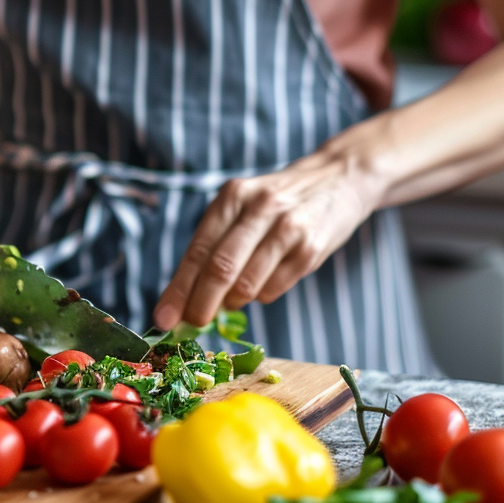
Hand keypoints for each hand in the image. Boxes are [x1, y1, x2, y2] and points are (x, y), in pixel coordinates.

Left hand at [152, 139, 382, 328]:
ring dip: (234, 302)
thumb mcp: (244, 206)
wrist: (340, 177)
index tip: (163, 318)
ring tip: (233, 299)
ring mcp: (288, 227)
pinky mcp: (312, 247)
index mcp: (233, 196)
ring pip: (248, 284)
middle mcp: (259, 208)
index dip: (178, 290)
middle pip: (220, 269)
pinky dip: (263, 295)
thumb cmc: (280, 201)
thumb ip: (217, 244)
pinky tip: (264, 284)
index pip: (198, 251)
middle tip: (192, 325)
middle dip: (201, 305)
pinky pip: (275, 288)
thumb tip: (185, 299)